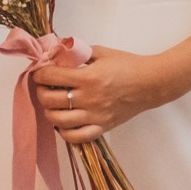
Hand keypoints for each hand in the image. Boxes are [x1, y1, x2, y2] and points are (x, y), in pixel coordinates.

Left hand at [31, 46, 167, 144]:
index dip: (40, 74)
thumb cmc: (127, 65)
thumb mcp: (101, 52)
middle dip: (41, 91)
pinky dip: (64, 132)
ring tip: (51, 103)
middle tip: (44, 86)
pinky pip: (76, 137)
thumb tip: (58, 54)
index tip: (39, 72)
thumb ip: (78, 53)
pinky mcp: (102, 128)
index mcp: (88, 77)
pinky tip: (63, 122)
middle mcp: (89, 99)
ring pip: (58, 120)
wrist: (151, 83)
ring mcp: (95, 117)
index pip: (52, 77)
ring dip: (49, 111)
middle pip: (50, 100)